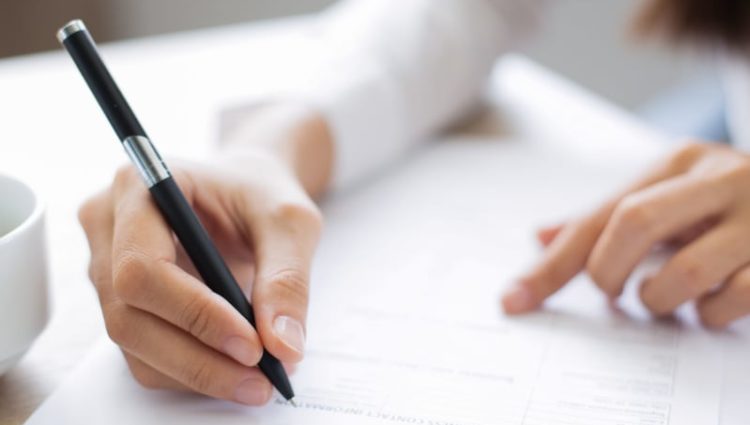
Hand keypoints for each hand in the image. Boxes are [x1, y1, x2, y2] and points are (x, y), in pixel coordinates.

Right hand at [79, 149, 321, 404]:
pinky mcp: (121, 301)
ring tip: (256, 382)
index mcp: (139, 187)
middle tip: (260, 380)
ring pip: (133, 343)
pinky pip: (142, 353)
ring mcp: (106, 267)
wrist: (245, 195)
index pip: (143, 265)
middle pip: (129, 314)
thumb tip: (282, 346)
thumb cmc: (261, 195)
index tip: (251, 344)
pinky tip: (233, 373)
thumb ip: (287, 278)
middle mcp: (107, 226)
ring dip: (195, 374)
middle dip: (197, 357)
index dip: (194, 313)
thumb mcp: (290, 222)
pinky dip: (189, 373)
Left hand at [502, 142, 749, 326]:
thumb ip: (605, 220)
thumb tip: (537, 238)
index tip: (515, 301)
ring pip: (685, 272)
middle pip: (633, 224)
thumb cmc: (724, 207)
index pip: (598, 216)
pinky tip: (709, 307)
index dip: (553, 264)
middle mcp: (720, 177)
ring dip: (659, 300)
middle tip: (613, 293)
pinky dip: (709, 316)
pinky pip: (735, 300)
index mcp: (679, 162)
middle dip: (608, 272)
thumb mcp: (667, 201)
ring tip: (662, 298)